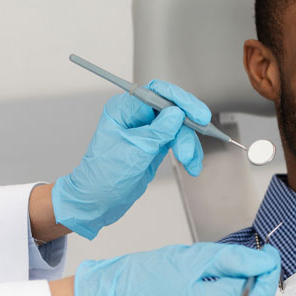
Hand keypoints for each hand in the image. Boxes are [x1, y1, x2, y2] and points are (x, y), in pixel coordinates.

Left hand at [52, 80, 210, 238]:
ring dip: (189, 144)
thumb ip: (158, 131)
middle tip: (197, 140)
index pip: (157, 93)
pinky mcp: (156, 144)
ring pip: (180, 127)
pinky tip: (191, 165)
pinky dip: (188, 153)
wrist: (97, 202)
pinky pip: (179, 141)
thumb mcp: (134, 152)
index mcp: (124, 109)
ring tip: (189, 162)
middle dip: (187, 128)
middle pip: (173, 110)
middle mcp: (137, 116)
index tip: (197, 115)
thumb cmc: (103, 177)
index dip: (181, 101)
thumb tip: (177, 113)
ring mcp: (148, 130)